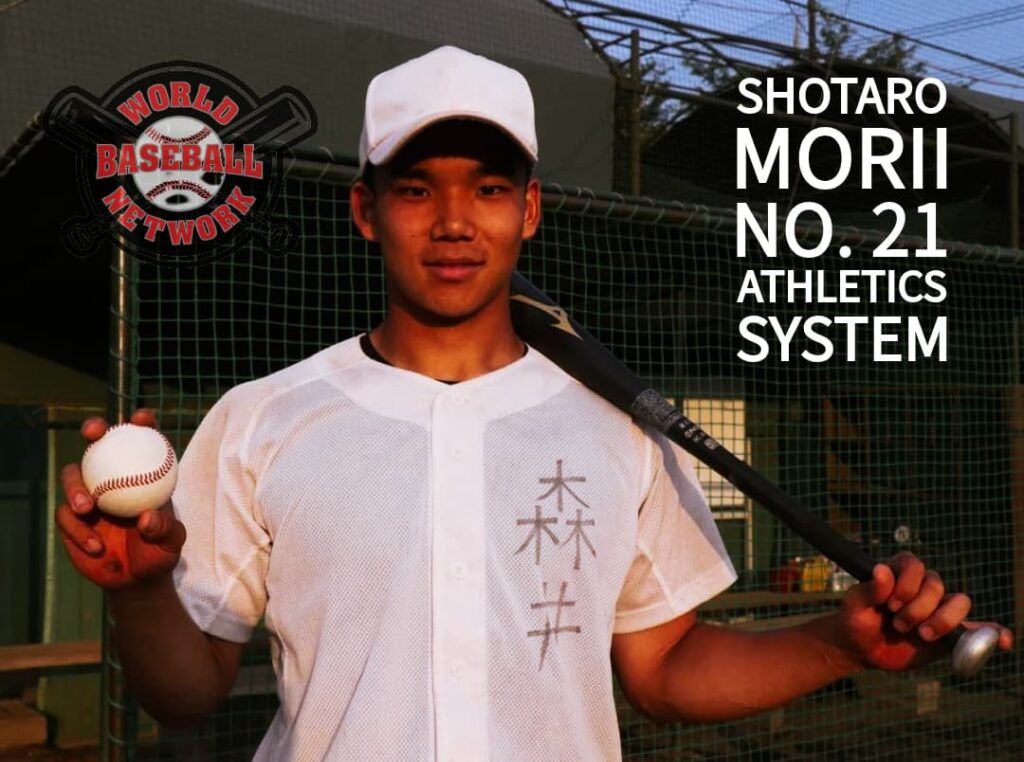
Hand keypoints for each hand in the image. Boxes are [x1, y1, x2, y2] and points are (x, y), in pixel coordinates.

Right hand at [56, 409, 185, 590]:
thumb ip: (165, 528)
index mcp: (142, 475)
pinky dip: (78, 529)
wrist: (136, 580)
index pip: (143, 441)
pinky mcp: (71, 519)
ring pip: (73, 476)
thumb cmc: (159, 553)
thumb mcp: (171, 542)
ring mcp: (89, 496)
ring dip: (76, 486)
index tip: (141, 418)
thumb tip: (146, 517)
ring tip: (88, 508)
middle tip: (94, 433)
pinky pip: (66, 516)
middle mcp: (112, 478)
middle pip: (98, 445)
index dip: (142, 423)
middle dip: (94, 429)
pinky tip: (94, 544)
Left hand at [836, 551, 1012, 671]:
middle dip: (918, 608)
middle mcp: (922, 586)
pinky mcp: (950, 632)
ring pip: (959, 603)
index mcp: (900, 572)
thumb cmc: (855, 621)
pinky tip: (1002, 641)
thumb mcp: (854, 605)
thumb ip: (868, 589)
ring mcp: (939, 608)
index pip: (915, 565)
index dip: (907, 584)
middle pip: (938, 586)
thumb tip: (882, 570)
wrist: (862, 648)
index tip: (890, 604)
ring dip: (942, 620)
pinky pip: (978, 629)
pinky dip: (993, 633)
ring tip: (921, 635)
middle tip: (898, 624)